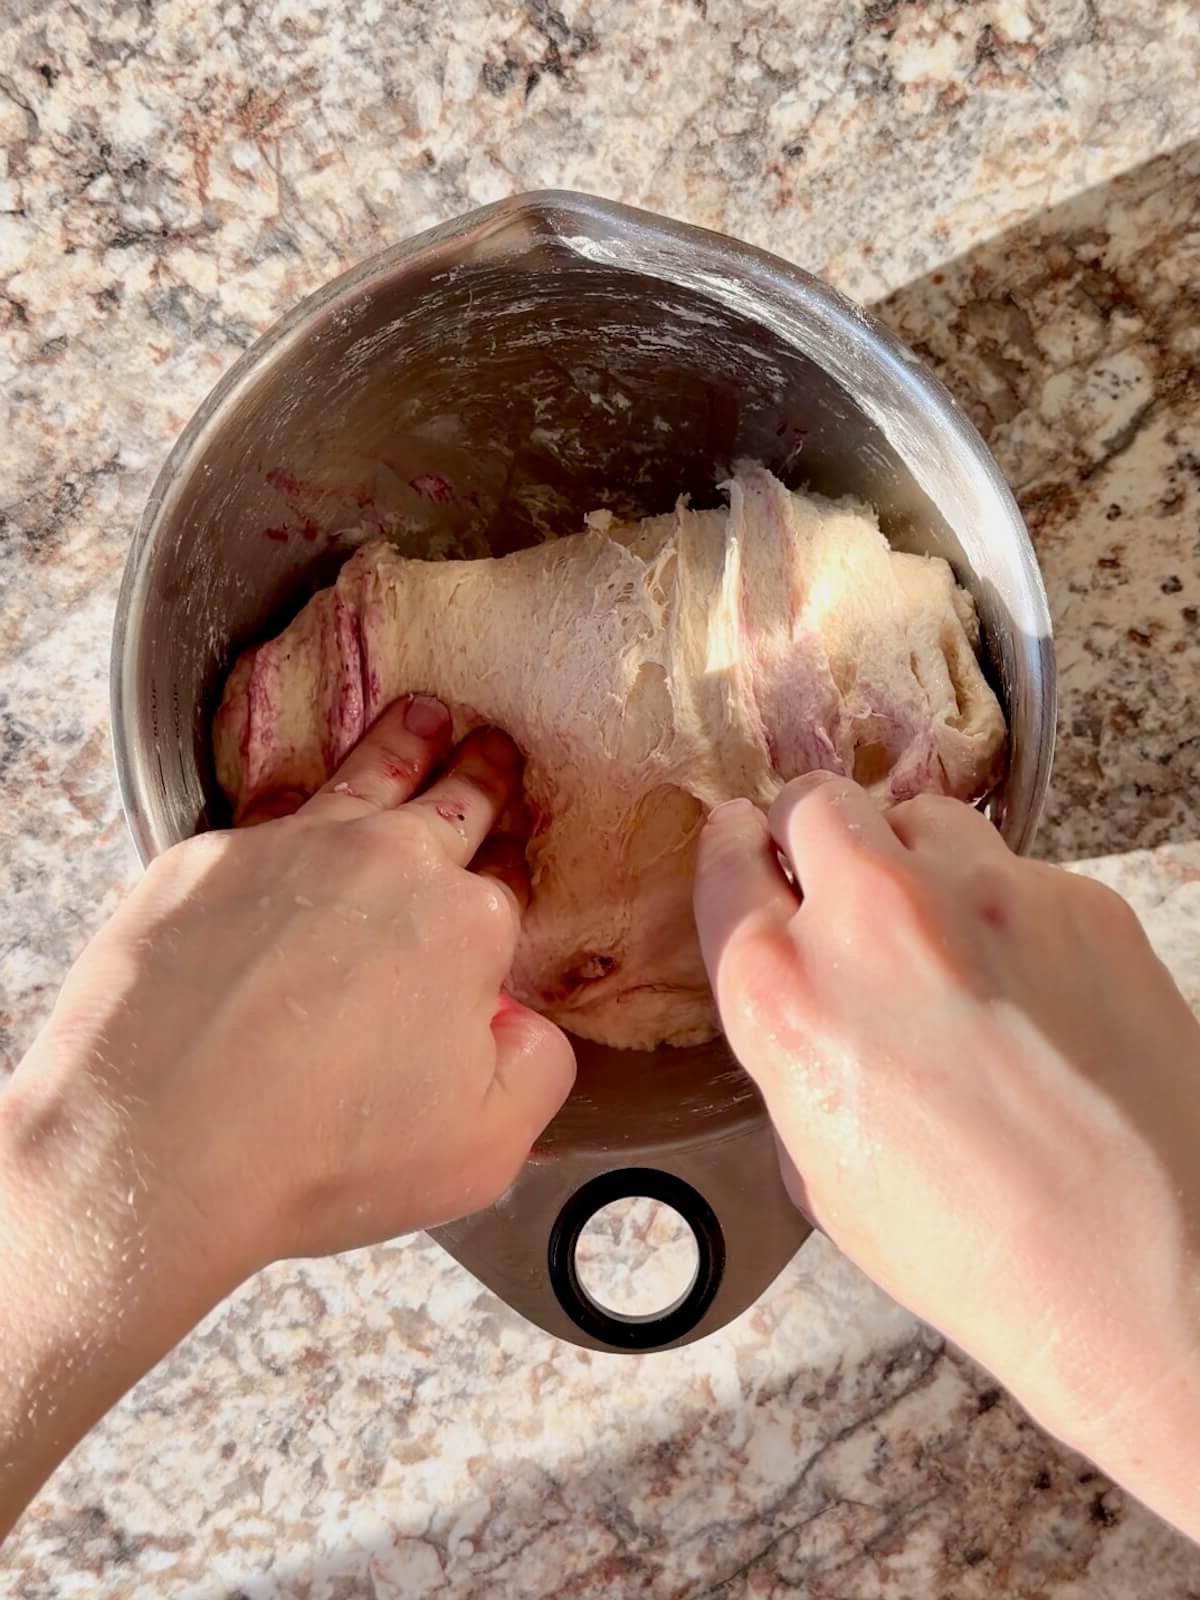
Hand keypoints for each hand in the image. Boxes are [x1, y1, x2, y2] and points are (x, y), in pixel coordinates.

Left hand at [0, 696, 573, 1535]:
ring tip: (423, 718)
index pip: (506, 879)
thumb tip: (523, 1022)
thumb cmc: (324, 1156)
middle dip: (479, 769)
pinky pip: (265, 811)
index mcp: (465, 924)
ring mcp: (289, 849)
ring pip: (363, 774)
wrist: (159, 1146)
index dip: (511, 874)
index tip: (510, 866)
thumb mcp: (485, 1145)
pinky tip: (294, 801)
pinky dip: (293, 799)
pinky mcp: (204, 858)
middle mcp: (385, 864)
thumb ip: (536, 1067)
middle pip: (450, 799)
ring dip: (402, 743)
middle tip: (490, 747)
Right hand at [695, 776, 1199, 1539]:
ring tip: (940, 934)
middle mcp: (873, 919)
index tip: (747, 844)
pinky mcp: (1076, 898)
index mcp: (784, 992)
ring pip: (920, 815)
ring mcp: (982, 895)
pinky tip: (1025, 981)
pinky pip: (1016, 867)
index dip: (735, 849)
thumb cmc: (975, 1247)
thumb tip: (806, 1006)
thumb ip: (790, 1053)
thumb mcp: (817, 1167)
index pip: (728, 861)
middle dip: (818, 835)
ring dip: (912, 858)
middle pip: (819, 803)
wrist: (1139, 1268)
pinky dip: (1005, 905)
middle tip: (840, 881)